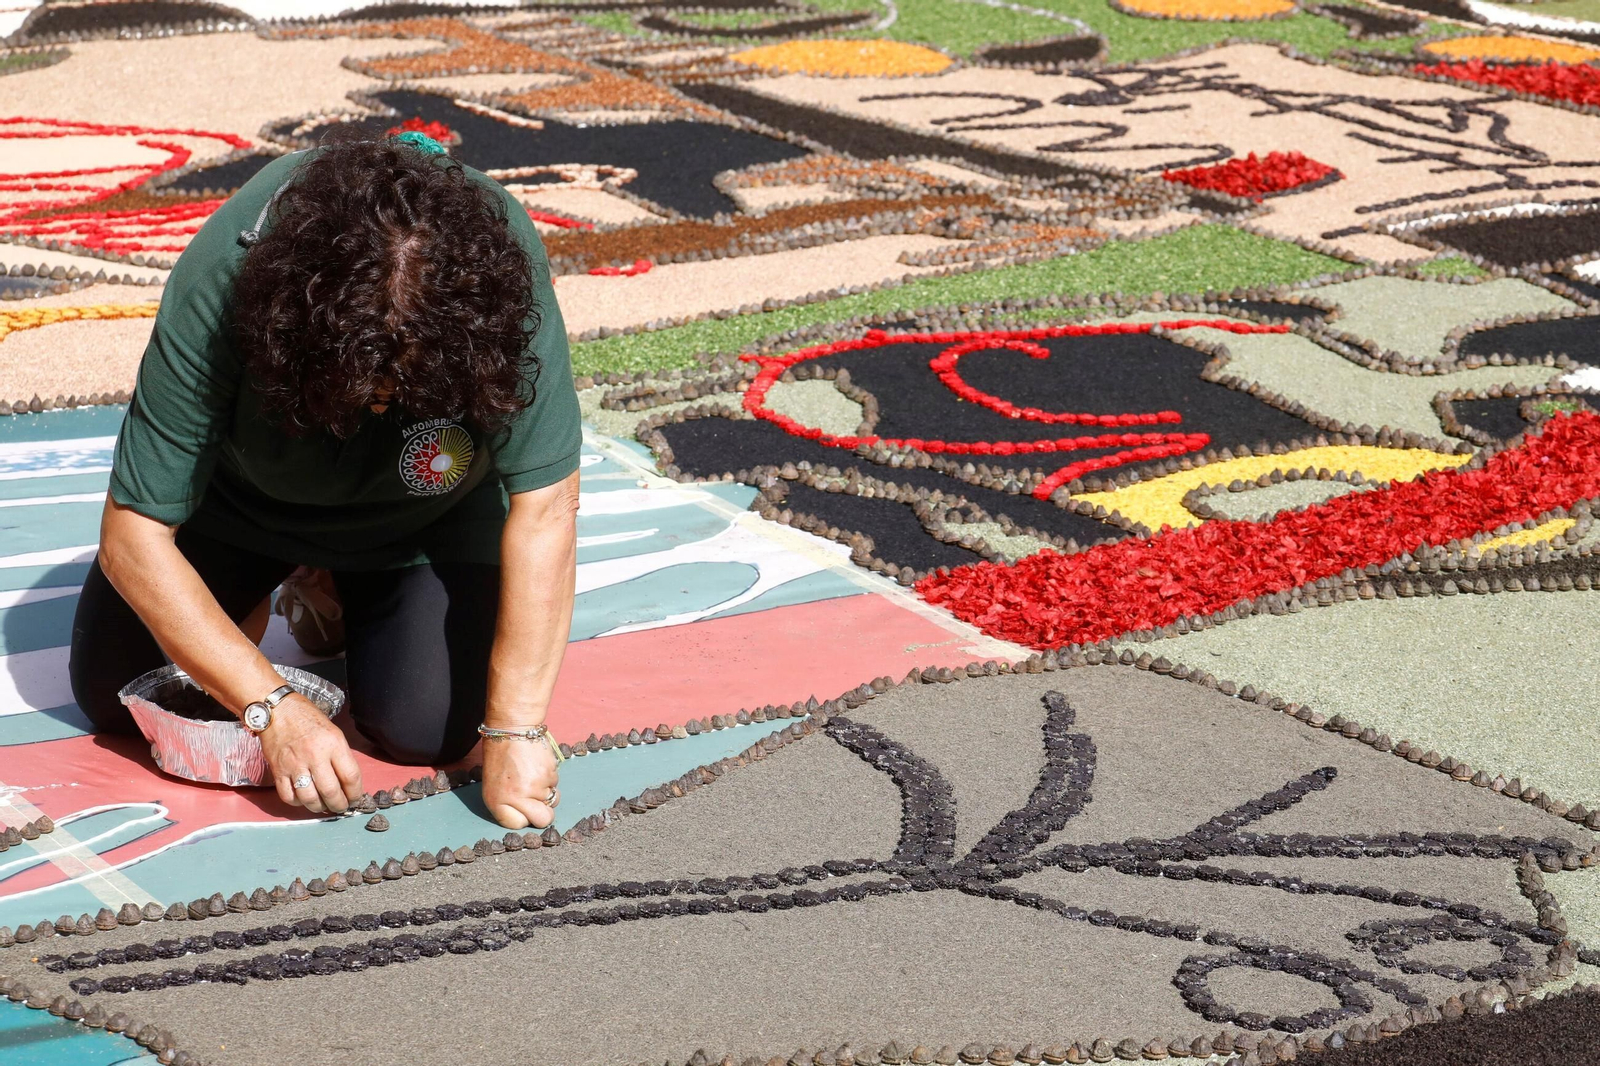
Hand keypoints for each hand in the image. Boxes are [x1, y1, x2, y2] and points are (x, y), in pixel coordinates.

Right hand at [262, 695, 363, 814]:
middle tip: (341, 807)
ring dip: (319, 807)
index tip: (356, 798)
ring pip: (310, 798)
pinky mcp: (278, 771)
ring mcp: (294, 765)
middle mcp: (315, 756)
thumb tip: (348, 782)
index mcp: (333, 744)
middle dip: (339, 805)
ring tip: (323, 805)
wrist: (277, 710)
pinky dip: (297, 803)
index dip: (355, 793)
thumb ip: (341, 756)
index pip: (351, 776)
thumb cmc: (308, 719)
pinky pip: (288, 796)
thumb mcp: (334, 732)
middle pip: (331, 792)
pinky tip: (304, 799)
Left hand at [481, 733, 559, 829]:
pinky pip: (555, 783)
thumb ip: (508, 802)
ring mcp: (536, 787)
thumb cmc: (499, 754)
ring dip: (546, 790)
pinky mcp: (550, 775)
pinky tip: (538, 764)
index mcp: (497, 801)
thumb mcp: (493, 783)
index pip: (518, 824)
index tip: (521, 806)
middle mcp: (517, 798)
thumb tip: (527, 813)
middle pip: (543, 820)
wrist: (513, 728)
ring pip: (552, 799)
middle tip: (538, 801)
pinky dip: (549, 776)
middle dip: (544, 813)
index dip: (522, 815)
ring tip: (533, 773)